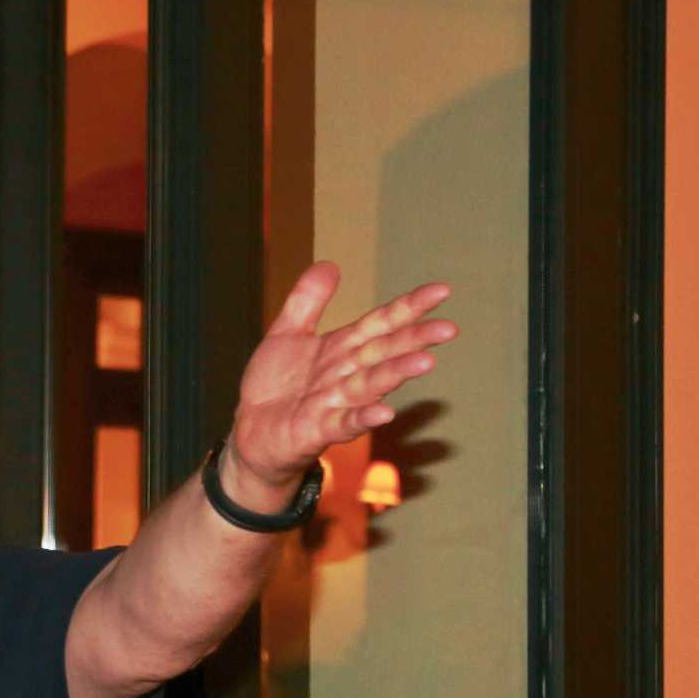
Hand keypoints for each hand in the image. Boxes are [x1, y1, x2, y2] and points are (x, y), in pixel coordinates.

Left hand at [223, 263, 453, 504]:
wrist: (249, 433)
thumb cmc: (275, 387)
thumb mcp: (286, 333)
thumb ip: (307, 301)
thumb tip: (330, 264)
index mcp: (341, 348)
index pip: (381, 323)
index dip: (408, 307)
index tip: (441, 291)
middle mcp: (345, 374)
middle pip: (383, 352)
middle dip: (415, 340)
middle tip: (449, 328)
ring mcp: (334, 402)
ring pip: (370, 384)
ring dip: (396, 374)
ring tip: (426, 362)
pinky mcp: (317, 429)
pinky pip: (343, 423)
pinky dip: (363, 417)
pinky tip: (384, 413)